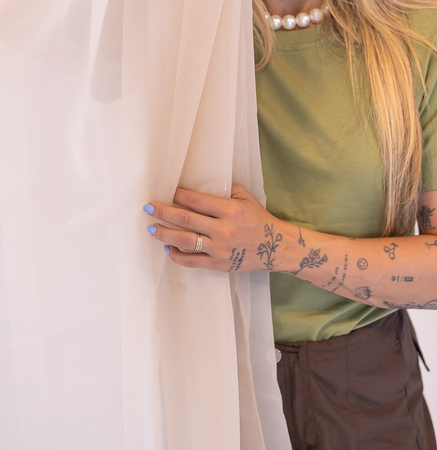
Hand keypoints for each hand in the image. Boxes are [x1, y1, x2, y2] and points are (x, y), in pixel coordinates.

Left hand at [144, 184, 289, 272]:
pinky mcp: (217, 264)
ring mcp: (219, 249)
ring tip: (151, 228)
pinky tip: (168, 248)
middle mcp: (223, 230)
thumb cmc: (259, 220)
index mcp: (230, 210)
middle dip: (163, 212)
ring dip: (164, 234)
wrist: (274, 247)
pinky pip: (191, 261)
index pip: (196, 201)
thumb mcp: (246, 199)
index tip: (166, 191)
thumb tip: (202, 184)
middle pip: (185, 219)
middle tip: (148, 207)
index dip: (178, 196)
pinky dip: (177, 255)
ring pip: (184, 241)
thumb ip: (226, 190)